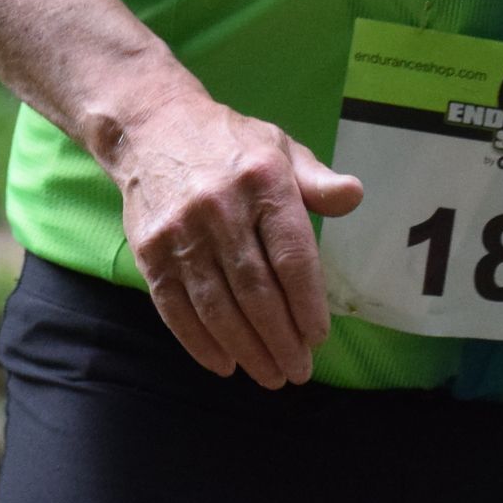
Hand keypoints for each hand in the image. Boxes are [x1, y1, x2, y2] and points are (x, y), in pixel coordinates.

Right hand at [108, 86, 363, 387]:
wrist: (150, 127)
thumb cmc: (228, 143)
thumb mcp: (280, 148)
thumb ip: (317, 181)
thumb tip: (354, 196)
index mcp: (262, 181)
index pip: (291, 255)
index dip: (306, 302)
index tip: (318, 336)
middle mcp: (220, 209)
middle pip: (255, 290)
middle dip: (280, 339)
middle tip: (298, 371)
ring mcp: (180, 233)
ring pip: (217, 306)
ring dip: (246, 349)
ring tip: (270, 375)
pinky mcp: (149, 252)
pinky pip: (175, 308)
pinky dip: (200, 343)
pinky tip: (225, 364)